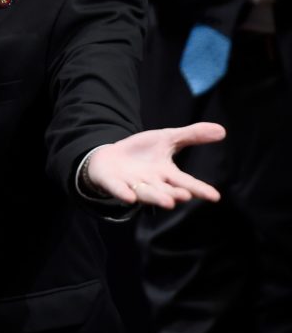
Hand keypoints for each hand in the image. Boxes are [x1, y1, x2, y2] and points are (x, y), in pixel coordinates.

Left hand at [86, 123, 224, 207]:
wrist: (110, 156)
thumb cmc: (143, 152)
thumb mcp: (167, 139)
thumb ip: (192, 136)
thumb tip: (222, 130)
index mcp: (167, 174)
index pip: (186, 182)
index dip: (200, 189)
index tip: (215, 196)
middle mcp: (152, 184)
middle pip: (166, 191)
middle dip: (175, 194)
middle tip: (185, 195)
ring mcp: (133, 186)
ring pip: (146, 194)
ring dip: (156, 198)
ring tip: (169, 202)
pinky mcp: (114, 185)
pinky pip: (120, 191)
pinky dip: (124, 194)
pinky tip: (130, 197)